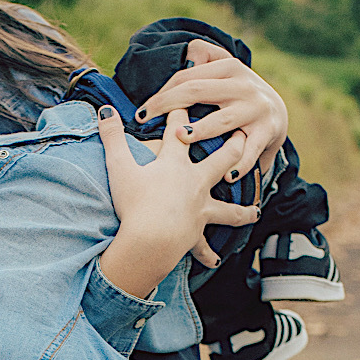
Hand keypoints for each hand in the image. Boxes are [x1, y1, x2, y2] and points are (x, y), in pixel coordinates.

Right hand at [96, 107, 259, 295]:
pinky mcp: (195, 232)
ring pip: (227, 206)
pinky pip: (203, 245)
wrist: (150, 240)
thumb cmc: (134, 203)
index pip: (179, 130)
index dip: (181, 113)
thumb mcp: (119, 167)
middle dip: (234, 144)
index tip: (187, 100)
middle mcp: (194, 182)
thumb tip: (105, 110)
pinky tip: (215, 259)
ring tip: (254, 210)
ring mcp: (199, 207)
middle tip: (244, 135)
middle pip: (221, 159)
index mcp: (175, 163)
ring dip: (242, 208)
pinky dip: (208, 253)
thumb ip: (112, 137)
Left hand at [132, 39, 288, 176]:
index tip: (141, 111)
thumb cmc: (238, 95)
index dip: (161, 93)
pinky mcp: (267, 131)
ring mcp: (256, 108)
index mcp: (228, 67)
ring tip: (181, 137)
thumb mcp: (225, 71)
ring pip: (222, 120)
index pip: (187, 77)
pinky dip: (239, 163)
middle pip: (197, 91)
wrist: (278, 113)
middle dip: (167, 105)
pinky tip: (226, 175)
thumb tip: (186, 54)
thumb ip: (205, 57)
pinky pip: (250, 150)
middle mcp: (243, 85)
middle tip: (144, 121)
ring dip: (201, 130)